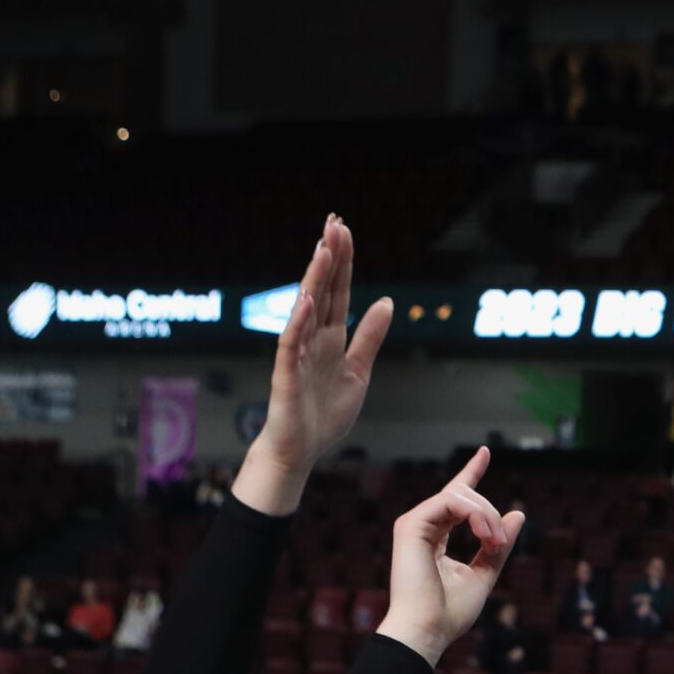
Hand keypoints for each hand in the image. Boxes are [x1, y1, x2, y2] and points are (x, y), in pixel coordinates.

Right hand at [247, 215, 392, 488]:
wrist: (301, 450)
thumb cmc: (326, 413)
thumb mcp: (359, 370)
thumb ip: (370, 337)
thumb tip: (387, 302)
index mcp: (332, 337)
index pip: (338, 291)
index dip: (343, 262)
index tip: (345, 230)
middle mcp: (313, 338)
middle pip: (322, 289)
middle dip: (329, 257)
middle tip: (334, 223)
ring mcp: (298, 353)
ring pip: (306, 308)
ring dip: (314, 279)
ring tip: (323, 250)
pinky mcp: (287, 373)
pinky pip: (291, 343)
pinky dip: (298, 322)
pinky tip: (307, 300)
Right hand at [373, 450, 523, 667]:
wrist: (426, 631)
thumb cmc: (449, 613)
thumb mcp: (484, 575)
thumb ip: (498, 546)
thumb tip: (517, 514)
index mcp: (436, 537)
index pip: (455, 497)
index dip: (471, 472)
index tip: (485, 451)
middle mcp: (423, 526)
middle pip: (464, 495)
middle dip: (489, 512)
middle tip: (499, 541)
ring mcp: (415, 524)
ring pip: (460, 496)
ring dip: (486, 515)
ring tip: (493, 541)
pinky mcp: (411, 525)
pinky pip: (450, 500)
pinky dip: (474, 514)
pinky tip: (483, 535)